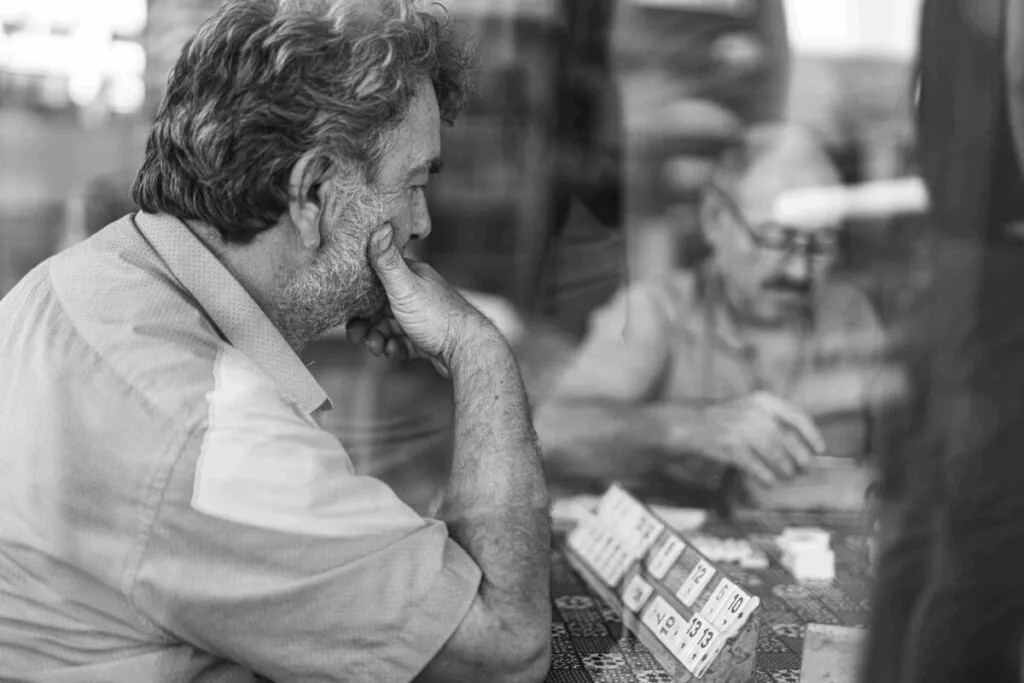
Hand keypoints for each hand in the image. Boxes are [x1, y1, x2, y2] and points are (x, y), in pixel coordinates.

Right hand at [346, 224, 491, 374]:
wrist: (468, 351)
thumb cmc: (438, 317)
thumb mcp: (406, 287)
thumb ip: (387, 261)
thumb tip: (379, 224)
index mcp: (412, 276)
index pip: (376, 278)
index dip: (357, 292)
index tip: (346, 308)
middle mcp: (417, 294)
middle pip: (379, 306)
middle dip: (364, 322)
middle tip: (355, 337)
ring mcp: (423, 317)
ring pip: (389, 327)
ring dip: (377, 338)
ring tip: (375, 349)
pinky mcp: (427, 339)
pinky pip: (403, 343)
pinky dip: (394, 348)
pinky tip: (393, 352)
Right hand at [688, 392, 825, 485]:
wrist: (688, 424)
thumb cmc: (722, 419)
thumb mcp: (748, 408)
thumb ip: (772, 419)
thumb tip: (802, 442)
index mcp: (762, 400)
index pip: (797, 416)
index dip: (812, 434)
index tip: (819, 449)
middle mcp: (754, 412)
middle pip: (788, 439)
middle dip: (801, 457)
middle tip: (804, 469)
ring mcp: (741, 429)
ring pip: (775, 455)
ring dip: (785, 470)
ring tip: (788, 476)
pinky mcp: (730, 447)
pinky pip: (756, 466)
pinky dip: (766, 477)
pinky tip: (769, 481)